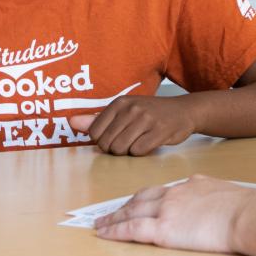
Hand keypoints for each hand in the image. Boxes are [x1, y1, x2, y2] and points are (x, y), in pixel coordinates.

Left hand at [70, 96, 197, 155]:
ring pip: (121, 149)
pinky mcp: (160, 131)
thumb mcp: (124, 111)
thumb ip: (97, 119)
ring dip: (128, 152)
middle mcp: (131, 109)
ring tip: (139, 142)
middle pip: (107, 144)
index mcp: (120, 103)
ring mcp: (146, 119)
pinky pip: (139, 151)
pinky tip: (149, 143)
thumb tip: (71, 122)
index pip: (94, 133)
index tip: (116, 136)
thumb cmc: (151, 113)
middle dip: (116, 149)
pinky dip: (142, 153)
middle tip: (130, 141)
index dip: (103, 141)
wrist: (184, 111)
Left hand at [93, 175, 253, 251]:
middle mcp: (174, 194)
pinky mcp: (164, 230)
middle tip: (110, 212)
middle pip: (141, 199)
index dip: (144, 198)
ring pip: (131, 212)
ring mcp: (167, 210)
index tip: (135, 202)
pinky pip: (131, 229)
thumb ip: (209, 193)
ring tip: (101, 223)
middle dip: (124, 206)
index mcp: (189, 186)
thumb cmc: (244, 208)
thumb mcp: (224, 192)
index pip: (160, 191)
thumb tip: (207, 199)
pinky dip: (114, 231)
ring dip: (113, 217)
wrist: (246, 214)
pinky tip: (103, 233)